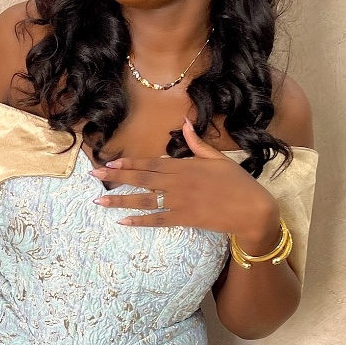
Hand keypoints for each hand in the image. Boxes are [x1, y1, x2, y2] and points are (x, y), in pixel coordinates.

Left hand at [91, 117, 280, 250]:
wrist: (252, 209)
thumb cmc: (238, 182)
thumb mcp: (218, 158)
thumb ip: (198, 143)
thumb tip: (185, 122)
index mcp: (185, 166)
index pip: (151, 163)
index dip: (129, 163)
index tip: (110, 163)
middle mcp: (178, 182)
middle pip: (142, 179)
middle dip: (116, 177)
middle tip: (93, 176)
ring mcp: (180, 201)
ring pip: (145, 200)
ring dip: (121, 200)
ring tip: (99, 201)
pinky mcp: (185, 219)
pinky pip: (158, 220)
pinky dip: (140, 221)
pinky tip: (123, 222)